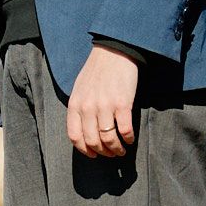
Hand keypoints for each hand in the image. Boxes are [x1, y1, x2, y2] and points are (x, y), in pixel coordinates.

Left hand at [67, 44, 142, 159]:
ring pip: (109, 139)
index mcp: (75, 105)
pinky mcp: (122, 104)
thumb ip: (79, 108)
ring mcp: (105, 106)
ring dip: (116, 149)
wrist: (114, 51)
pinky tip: (130, 139)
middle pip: (93, 141)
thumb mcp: (79, 89)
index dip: (84, 150)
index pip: (75, 137)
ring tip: (121, 150)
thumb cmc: (97, 70)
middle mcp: (88, 108)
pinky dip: (128, 139)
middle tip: (111, 154)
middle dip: (103, 153)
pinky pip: (125, 130)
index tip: (93, 154)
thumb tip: (84, 130)